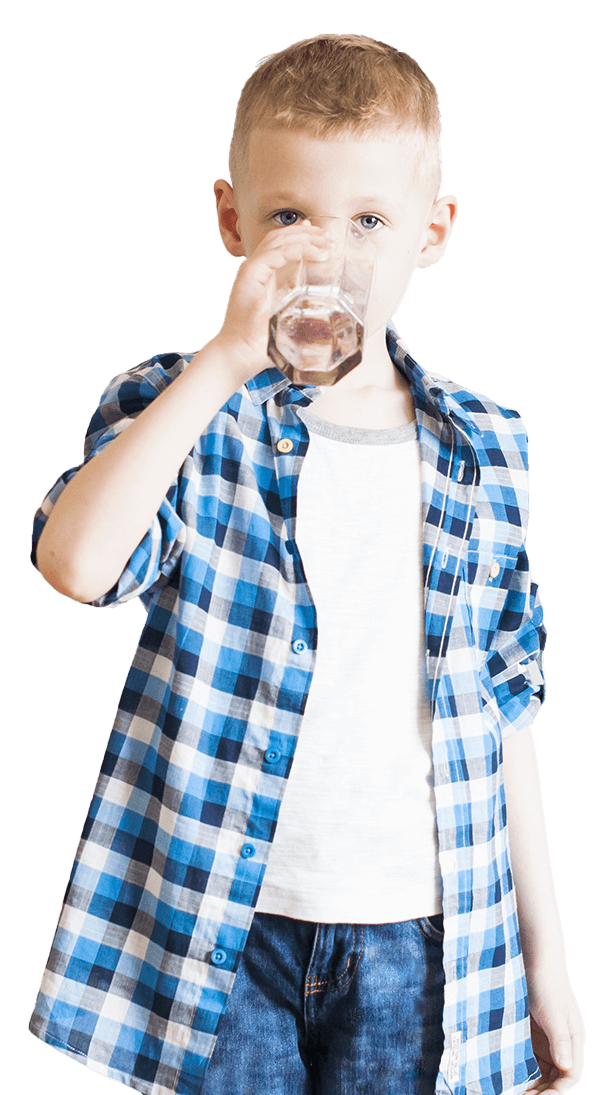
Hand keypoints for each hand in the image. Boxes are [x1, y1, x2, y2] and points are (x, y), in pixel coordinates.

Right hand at [215, 220, 329, 381]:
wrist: (238, 355)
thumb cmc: (260, 345)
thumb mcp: (287, 322)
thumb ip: (300, 314)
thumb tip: (325, 319)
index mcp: (261, 276)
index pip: (280, 245)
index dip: (300, 236)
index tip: (321, 237)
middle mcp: (255, 270)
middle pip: (280, 237)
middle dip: (306, 233)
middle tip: (327, 236)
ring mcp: (251, 271)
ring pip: (278, 241)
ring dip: (304, 238)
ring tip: (325, 243)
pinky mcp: (250, 276)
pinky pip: (275, 254)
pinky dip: (297, 250)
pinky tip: (315, 254)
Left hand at [521, 969, 584, 1092]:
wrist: (535, 963)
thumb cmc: (547, 985)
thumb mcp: (553, 1013)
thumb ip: (559, 1040)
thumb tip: (566, 1067)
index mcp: (573, 1041)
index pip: (571, 1075)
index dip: (558, 1090)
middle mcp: (563, 1045)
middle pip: (558, 1078)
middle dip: (544, 1091)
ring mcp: (549, 1041)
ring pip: (545, 1073)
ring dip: (534, 1085)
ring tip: (516, 1093)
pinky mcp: (535, 1036)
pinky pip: (532, 1061)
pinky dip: (526, 1073)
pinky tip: (514, 1080)